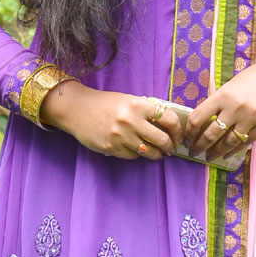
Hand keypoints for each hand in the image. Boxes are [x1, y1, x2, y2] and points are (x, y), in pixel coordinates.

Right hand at [40, 82, 184, 160]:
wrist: (77, 109)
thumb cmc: (105, 103)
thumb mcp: (128, 100)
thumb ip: (146, 111)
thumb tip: (168, 125)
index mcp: (138, 105)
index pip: (169, 119)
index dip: (178, 130)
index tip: (178, 135)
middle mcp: (131, 121)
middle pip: (162, 140)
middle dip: (170, 146)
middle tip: (170, 148)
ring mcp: (120, 136)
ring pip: (149, 152)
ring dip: (156, 154)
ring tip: (157, 152)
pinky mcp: (111, 148)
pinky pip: (133, 156)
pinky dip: (137, 154)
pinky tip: (135, 148)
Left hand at [186, 54, 255, 162]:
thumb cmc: (253, 79)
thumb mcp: (231, 86)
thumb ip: (218, 103)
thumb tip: (203, 123)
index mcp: (223, 95)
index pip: (198, 118)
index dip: (189, 132)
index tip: (187, 138)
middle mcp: (235, 107)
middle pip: (211, 134)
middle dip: (200, 146)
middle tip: (194, 152)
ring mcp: (250, 118)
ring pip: (228, 142)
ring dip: (216, 152)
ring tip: (209, 156)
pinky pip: (245, 143)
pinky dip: (234, 150)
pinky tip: (227, 154)